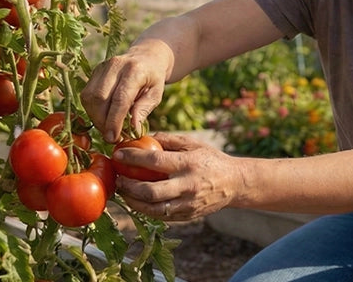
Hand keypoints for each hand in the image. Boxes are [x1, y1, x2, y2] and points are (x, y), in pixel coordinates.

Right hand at [81, 39, 173, 142]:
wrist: (146, 56)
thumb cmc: (152, 78)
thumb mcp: (156, 94)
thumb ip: (143, 110)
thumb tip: (133, 129)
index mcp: (134, 70)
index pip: (119, 99)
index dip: (114, 121)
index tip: (113, 138)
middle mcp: (116, 65)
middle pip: (99, 98)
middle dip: (102, 122)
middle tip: (111, 136)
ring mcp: (103, 66)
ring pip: (89, 97)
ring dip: (95, 117)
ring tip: (107, 127)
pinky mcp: (95, 71)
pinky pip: (86, 94)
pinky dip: (91, 110)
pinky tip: (103, 115)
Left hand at [113, 133, 241, 221]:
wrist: (234, 183)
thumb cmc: (210, 159)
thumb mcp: (192, 143)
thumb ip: (169, 140)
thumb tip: (144, 136)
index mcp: (187, 163)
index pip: (155, 161)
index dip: (134, 157)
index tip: (118, 154)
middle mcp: (187, 185)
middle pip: (150, 191)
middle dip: (129, 186)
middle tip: (118, 179)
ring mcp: (187, 204)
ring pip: (153, 209)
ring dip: (134, 202)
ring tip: (124, 192)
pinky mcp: (187, 216)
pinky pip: (162, 216)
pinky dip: (146, 209)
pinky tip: (138, 201)